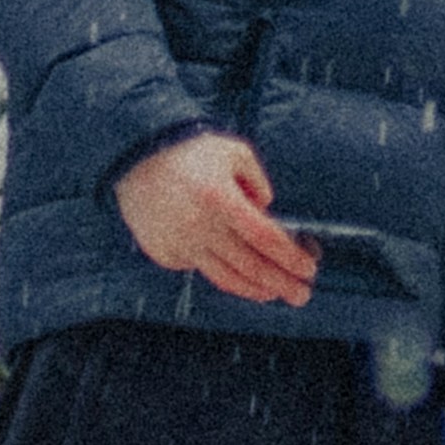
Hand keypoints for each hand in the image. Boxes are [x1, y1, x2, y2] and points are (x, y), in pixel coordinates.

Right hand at [119, 128, 321, 304]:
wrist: (136, 156)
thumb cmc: (189, 151)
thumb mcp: (234, 152)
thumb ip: (258, 181)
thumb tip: (268, 210)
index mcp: (220, 199)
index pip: (266, 239)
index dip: (291, 257)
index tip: (308, 267)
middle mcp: (199, 226)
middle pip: (250, 266)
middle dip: (282, 283)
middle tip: (302, 293)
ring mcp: (179, 244)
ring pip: (225, 278)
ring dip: (255, 289)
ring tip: (274, 293)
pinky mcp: (164, 253)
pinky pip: (199, 269)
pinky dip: (221, 271)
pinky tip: (236, 271)